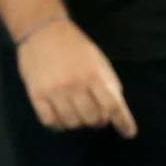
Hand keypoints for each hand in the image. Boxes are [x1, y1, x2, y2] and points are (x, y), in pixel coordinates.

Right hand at [16, 19, 137, 137]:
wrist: (43, 32)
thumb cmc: (75, 46)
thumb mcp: (98, 60)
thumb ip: (108, 83)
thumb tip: (115, 109)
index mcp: (94, 74)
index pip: (112, 105)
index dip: (123, 122)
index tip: (129, 133)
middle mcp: (75, 85)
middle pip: (93, 118)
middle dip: (98, 120)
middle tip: (96, 114)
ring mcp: (54, 92)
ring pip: (72, 123)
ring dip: (78, 123)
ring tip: (78, 113)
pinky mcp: (36, 96)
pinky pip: (50, 122)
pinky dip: (59, 124)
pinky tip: (62, 116)